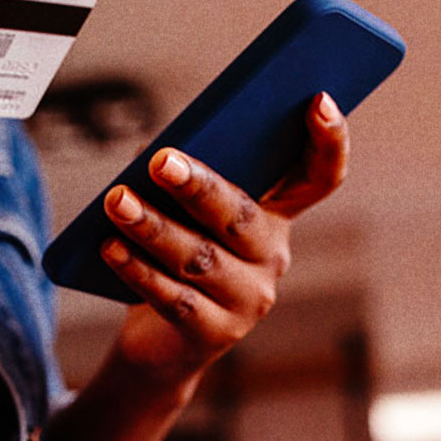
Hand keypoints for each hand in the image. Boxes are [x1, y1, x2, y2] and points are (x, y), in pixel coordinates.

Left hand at [100, 92, 349, 384]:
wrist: (159, 340)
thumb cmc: (172, 253)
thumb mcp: (183, 210)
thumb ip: (182, 175)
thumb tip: (156, 154)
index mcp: (276, 215)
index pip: (320, 176)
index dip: (329, 141)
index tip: (319, 100)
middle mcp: (273, 256)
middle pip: (241, 216)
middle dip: (200, 186)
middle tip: (161, 160)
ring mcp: (248, 299)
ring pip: (200, 257)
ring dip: (154, 227)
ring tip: (115, 201)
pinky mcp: (214, 335)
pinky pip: (175, 297)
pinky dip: (139, 270)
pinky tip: (111, 247)